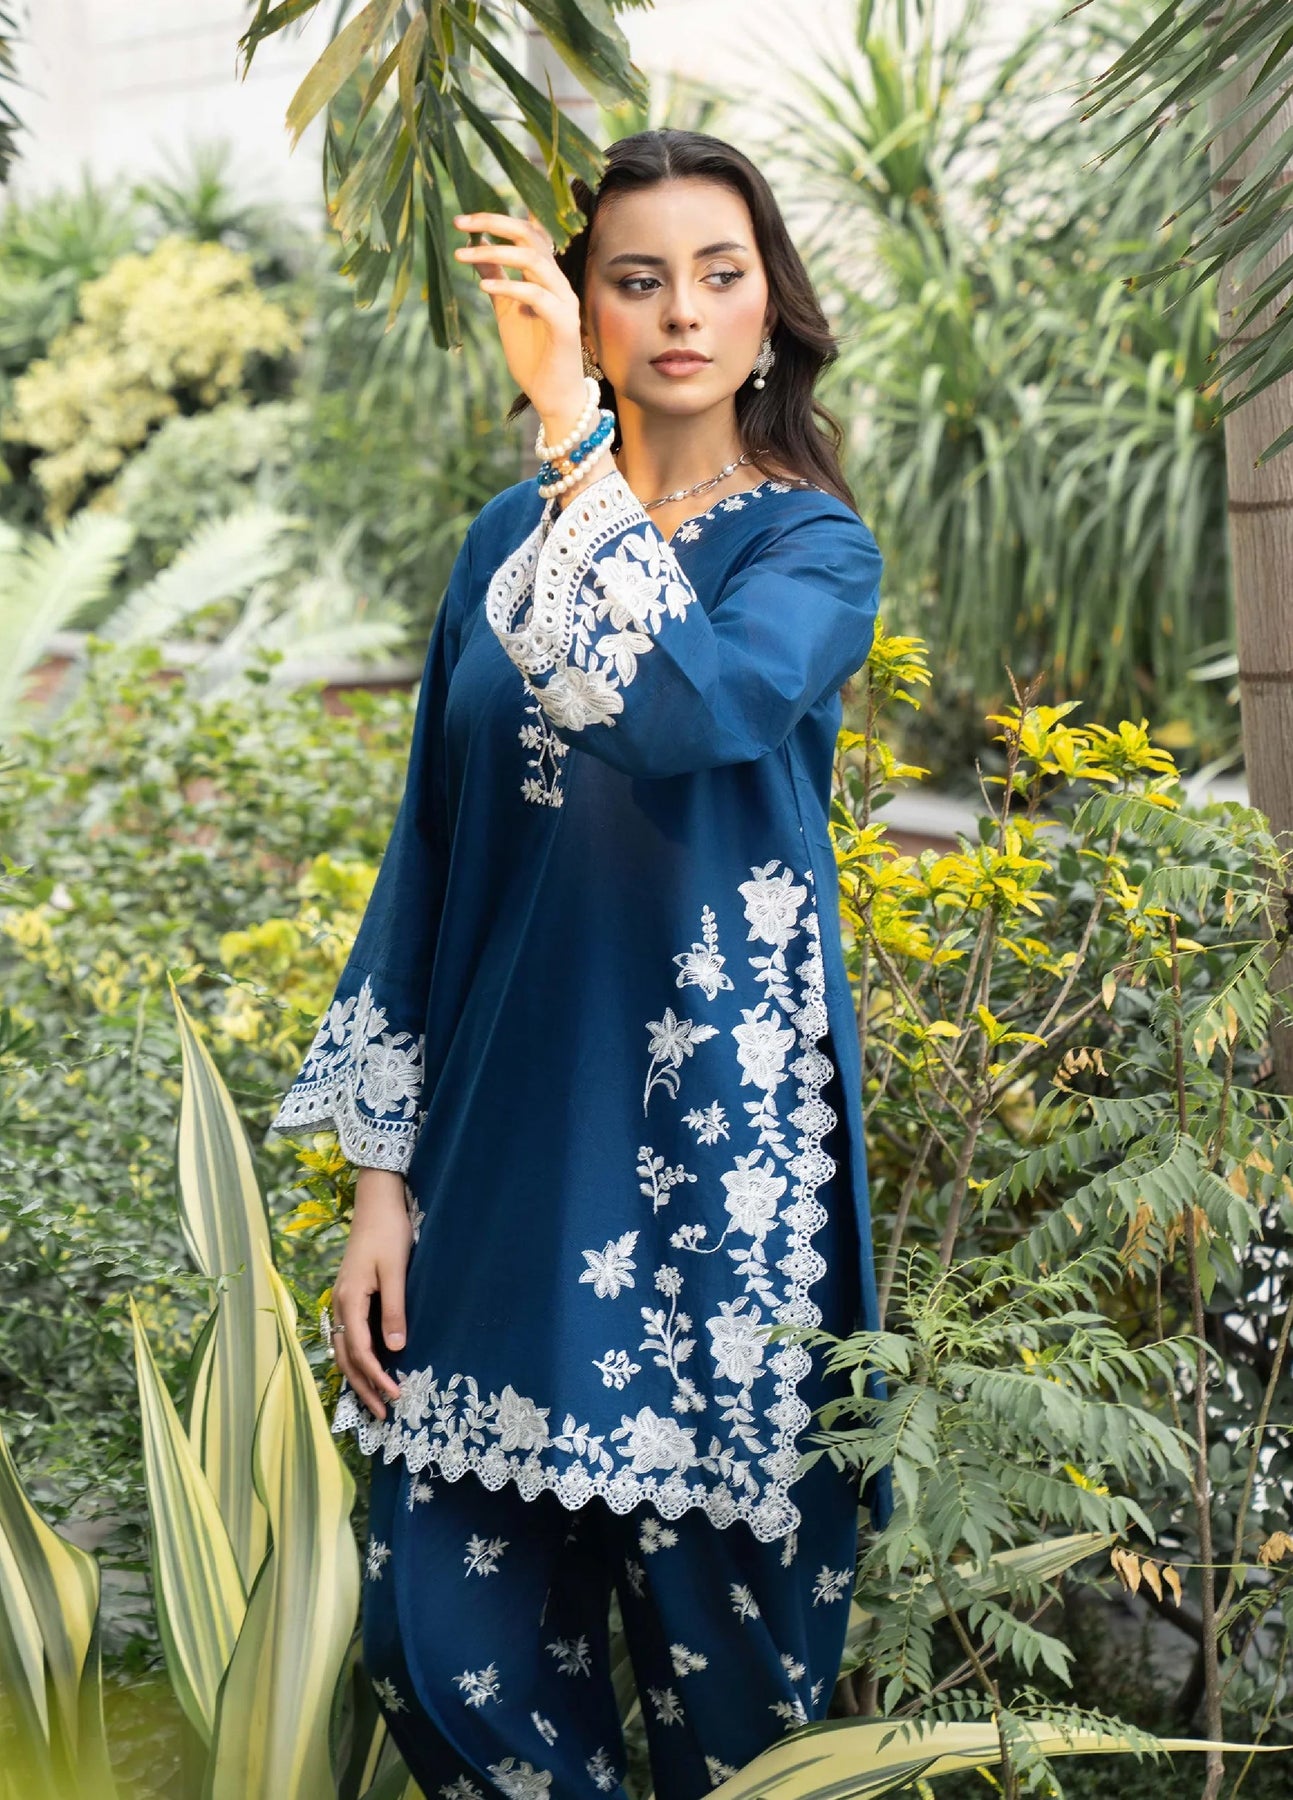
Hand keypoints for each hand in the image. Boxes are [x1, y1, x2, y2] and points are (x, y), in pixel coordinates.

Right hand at [330, 1167, 411, 1420]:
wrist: (377, 1202)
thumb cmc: (389, 1232)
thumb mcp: (396, 1271)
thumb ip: (395, 1310)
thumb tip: (396, 1349)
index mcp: (349, 1300)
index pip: (360, 1352)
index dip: (376, 1378)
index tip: (395, 1396)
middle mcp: (339, 1304)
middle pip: (345, 1358)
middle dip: (362, 1388)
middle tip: (382, 1414)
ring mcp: (342, 1301)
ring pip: (343, 1350)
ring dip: (358, 1377)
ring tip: (375, 1400)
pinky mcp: (349, 1296)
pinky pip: (348, 1336)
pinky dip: (356, 1358)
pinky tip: (369, 1367)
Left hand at [453, 211, 586, 425]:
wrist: (552, 396)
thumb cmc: (533, 355)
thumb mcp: (506, 310)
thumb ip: (496, 278)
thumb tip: (476, 249)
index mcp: (545, 277)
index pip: (529, 233)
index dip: (498, 219)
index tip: (463, 219)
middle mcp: (558, 282)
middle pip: (531, 235)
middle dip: (494, 223)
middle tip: (460, 221)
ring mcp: (564, 302)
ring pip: (533, 260)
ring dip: (496, 252)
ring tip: (462, 255)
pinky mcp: (564, 324)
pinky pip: (536, 296)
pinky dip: (509, 286)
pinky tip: (484, 285)